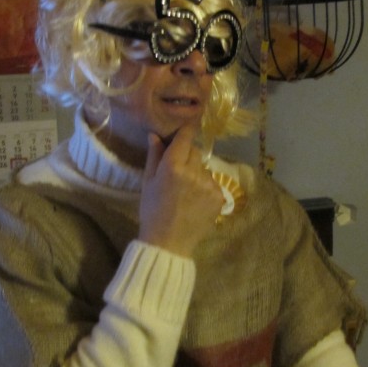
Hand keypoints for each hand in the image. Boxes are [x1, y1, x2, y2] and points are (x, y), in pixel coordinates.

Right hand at [138, 123, 223, 255]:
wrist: (168, 242)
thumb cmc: (152, 211)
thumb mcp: (148, 182)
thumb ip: (154, 156)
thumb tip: (154, 134)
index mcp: (173, 166)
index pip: (185, 137)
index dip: (186, 130)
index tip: (188, 124)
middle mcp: (194, 171)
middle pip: (195, 152)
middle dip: (187, 156)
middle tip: (177, 172)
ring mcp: (209, 184)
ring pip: (204, 168)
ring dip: (197, 173)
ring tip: (185, 192)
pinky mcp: (219, 197)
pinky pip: (212, 184)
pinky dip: (205, 188)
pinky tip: (195, 201)